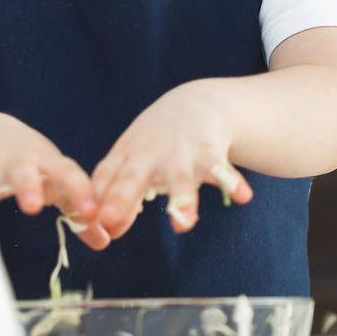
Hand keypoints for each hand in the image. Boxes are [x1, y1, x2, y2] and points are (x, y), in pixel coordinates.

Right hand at [0, 110, 110, 249]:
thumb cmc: (35, 165)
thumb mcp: (59, 179)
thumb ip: (80, 209)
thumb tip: (104, 239)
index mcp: (47, 163)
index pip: (68, 173)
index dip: (80, 193)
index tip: (91, 214)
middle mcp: (16, 163)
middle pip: (23, 172)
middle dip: (27, 187)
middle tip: (33, 206)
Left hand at [90, 80, 254, 240]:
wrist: (197, 104)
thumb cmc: (156, 142)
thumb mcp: (130, 159)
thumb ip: (116, 194)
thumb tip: (106, 231)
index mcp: (125, 157)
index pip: (105, 180)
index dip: (97, 201)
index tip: (93, 225)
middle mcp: (149, 155)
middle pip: (132, 178)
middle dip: (121, 197)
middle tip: (109, 218)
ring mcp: (180, 154)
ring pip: (180, 179)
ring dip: (183, 199)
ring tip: (184, 225)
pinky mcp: (211, 153)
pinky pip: (223, 171)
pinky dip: (233, 183)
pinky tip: (243, 197)